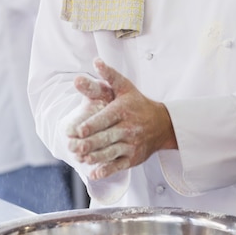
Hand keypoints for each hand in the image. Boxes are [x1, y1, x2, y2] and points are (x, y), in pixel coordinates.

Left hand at [67, 58, 176, 179]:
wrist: (163, 124)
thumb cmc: (138, 103)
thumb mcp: (125, 87)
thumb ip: (109, 75)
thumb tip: (96, 61)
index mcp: (123, 110)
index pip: (105, 119)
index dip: (90, 126)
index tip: (76, 131)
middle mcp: (128, 128)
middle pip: (105, 138)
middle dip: (88, 144)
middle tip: (72, 146)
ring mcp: (131, 145)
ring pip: (110, 153)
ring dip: (94, 157)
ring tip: (80, 157)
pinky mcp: (133, 158)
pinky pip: (118, 166)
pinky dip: (106, 171)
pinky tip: (93, 173)